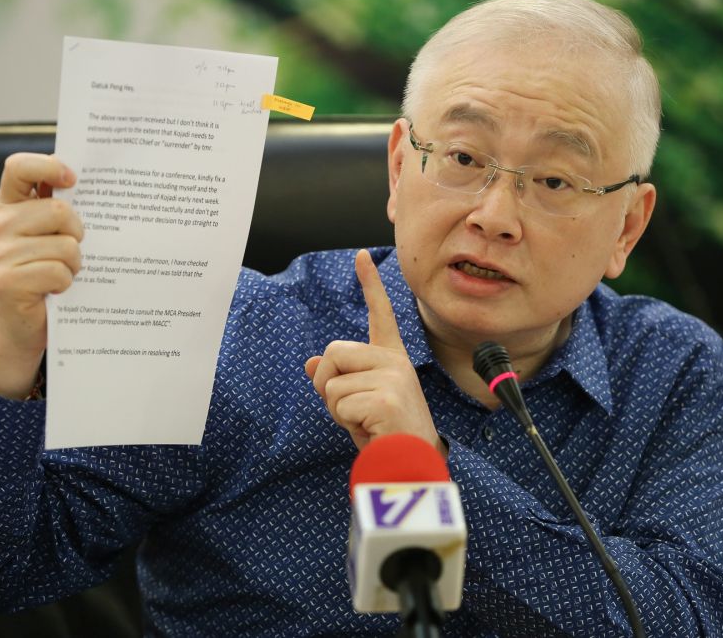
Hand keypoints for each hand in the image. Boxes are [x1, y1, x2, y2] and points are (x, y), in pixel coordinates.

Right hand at [0, 153, 81, 397]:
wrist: (26, 324)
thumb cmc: (48, 274)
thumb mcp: (53, 237)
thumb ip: (63, 210)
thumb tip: (100, 181)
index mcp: (10, 206)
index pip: (18, 167)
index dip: (47, 166)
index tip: (72, 179)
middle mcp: (0, 225)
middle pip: (58, 210)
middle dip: (77, 232)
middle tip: (71, 251)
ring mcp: (1, 253)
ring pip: (65, 245)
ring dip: (75, 263)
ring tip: (63, 273)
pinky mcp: (8, 281)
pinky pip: (59, 272)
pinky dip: (67, 283)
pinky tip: (56, 290)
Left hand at [304, 250, 443, 453]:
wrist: (410, 465)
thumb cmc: (383, 434)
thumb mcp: (356, 402)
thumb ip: (338, 380)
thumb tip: (312, 364)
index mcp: (391, 359)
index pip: (380, 315)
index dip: (370, 284)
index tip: (361, 256)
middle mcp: (395, 362)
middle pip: (333, 353)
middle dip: (328, 384)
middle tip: (352, 409)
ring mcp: (393, 378)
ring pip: (330, 383)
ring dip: (337, 410)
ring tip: (365, 422)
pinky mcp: (386, 398)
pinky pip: (338, 403)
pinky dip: (344, 423)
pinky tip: (369, 430)